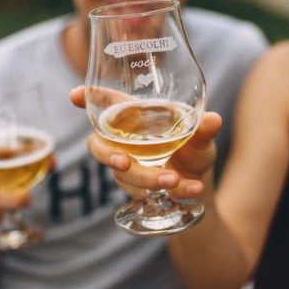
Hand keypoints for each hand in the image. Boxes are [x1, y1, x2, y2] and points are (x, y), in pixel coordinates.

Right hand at [69, 86, 221, 199]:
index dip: (89, 97)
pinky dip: (169, 192)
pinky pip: (142, 193)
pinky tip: (192, 190)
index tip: (75, 95)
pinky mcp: (135, 189)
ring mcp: (127, 167)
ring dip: (148, 178)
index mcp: (137, 117)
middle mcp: (125, 141)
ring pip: (123, 175)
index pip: (107, 102)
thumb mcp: (203, 141)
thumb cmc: (194, 151)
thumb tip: (214, 119)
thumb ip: (204, 131)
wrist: (199, 189)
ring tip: (176, 180)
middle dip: (108, 155)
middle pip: (99, 146)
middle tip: (123, 163)